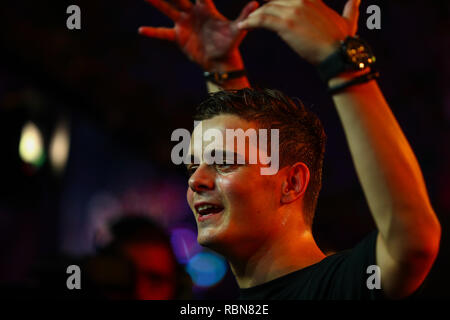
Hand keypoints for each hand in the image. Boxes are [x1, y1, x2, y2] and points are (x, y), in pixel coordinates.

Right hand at [139, 0, 258, 70]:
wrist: (220, 61)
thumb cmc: (230, 43)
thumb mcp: (237, 29)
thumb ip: (244, 15)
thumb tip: (256, 3)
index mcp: (206, 8)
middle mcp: (192, 12)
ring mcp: (183, 23)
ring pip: (167, 9)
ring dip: (156, 2)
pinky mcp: (178, 36)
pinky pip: (162, 33)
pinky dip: (152, 32)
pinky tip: (141, 30)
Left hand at [238, 0, 360, 64]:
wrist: (338, 54)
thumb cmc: (343, 41)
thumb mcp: (348, 20)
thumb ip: (350, 7)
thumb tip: (356, 0)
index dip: (275, 2)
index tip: (266, 6)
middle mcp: (301, 0)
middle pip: (273, 1)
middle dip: (262, 9)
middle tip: (252, 18)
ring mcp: (293, 11)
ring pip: (265, 9)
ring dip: (253, 17)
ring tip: (245, 24)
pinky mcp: (286, 24)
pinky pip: (262, 19)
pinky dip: (250, 22)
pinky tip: (243, 27)